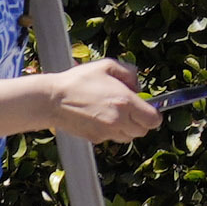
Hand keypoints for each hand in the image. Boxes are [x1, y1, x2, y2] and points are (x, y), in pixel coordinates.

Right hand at [44, 57, 161, 144]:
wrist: (52, 100)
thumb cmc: (78, 81)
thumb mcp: (107, 66)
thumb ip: (129, 73)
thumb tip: (137, 86)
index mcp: (125, 102)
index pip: (153, 120)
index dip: (154, 115)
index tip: (149, 108)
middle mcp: (118, 120)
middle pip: (142, 131)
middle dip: (141, 121)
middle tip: (132, 109)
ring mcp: (106, 132)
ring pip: (127, 138)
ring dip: (127, 128)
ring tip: (116, 113)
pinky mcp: (94, 139)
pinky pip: (111, 138)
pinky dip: (111, 131)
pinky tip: (101, 118)